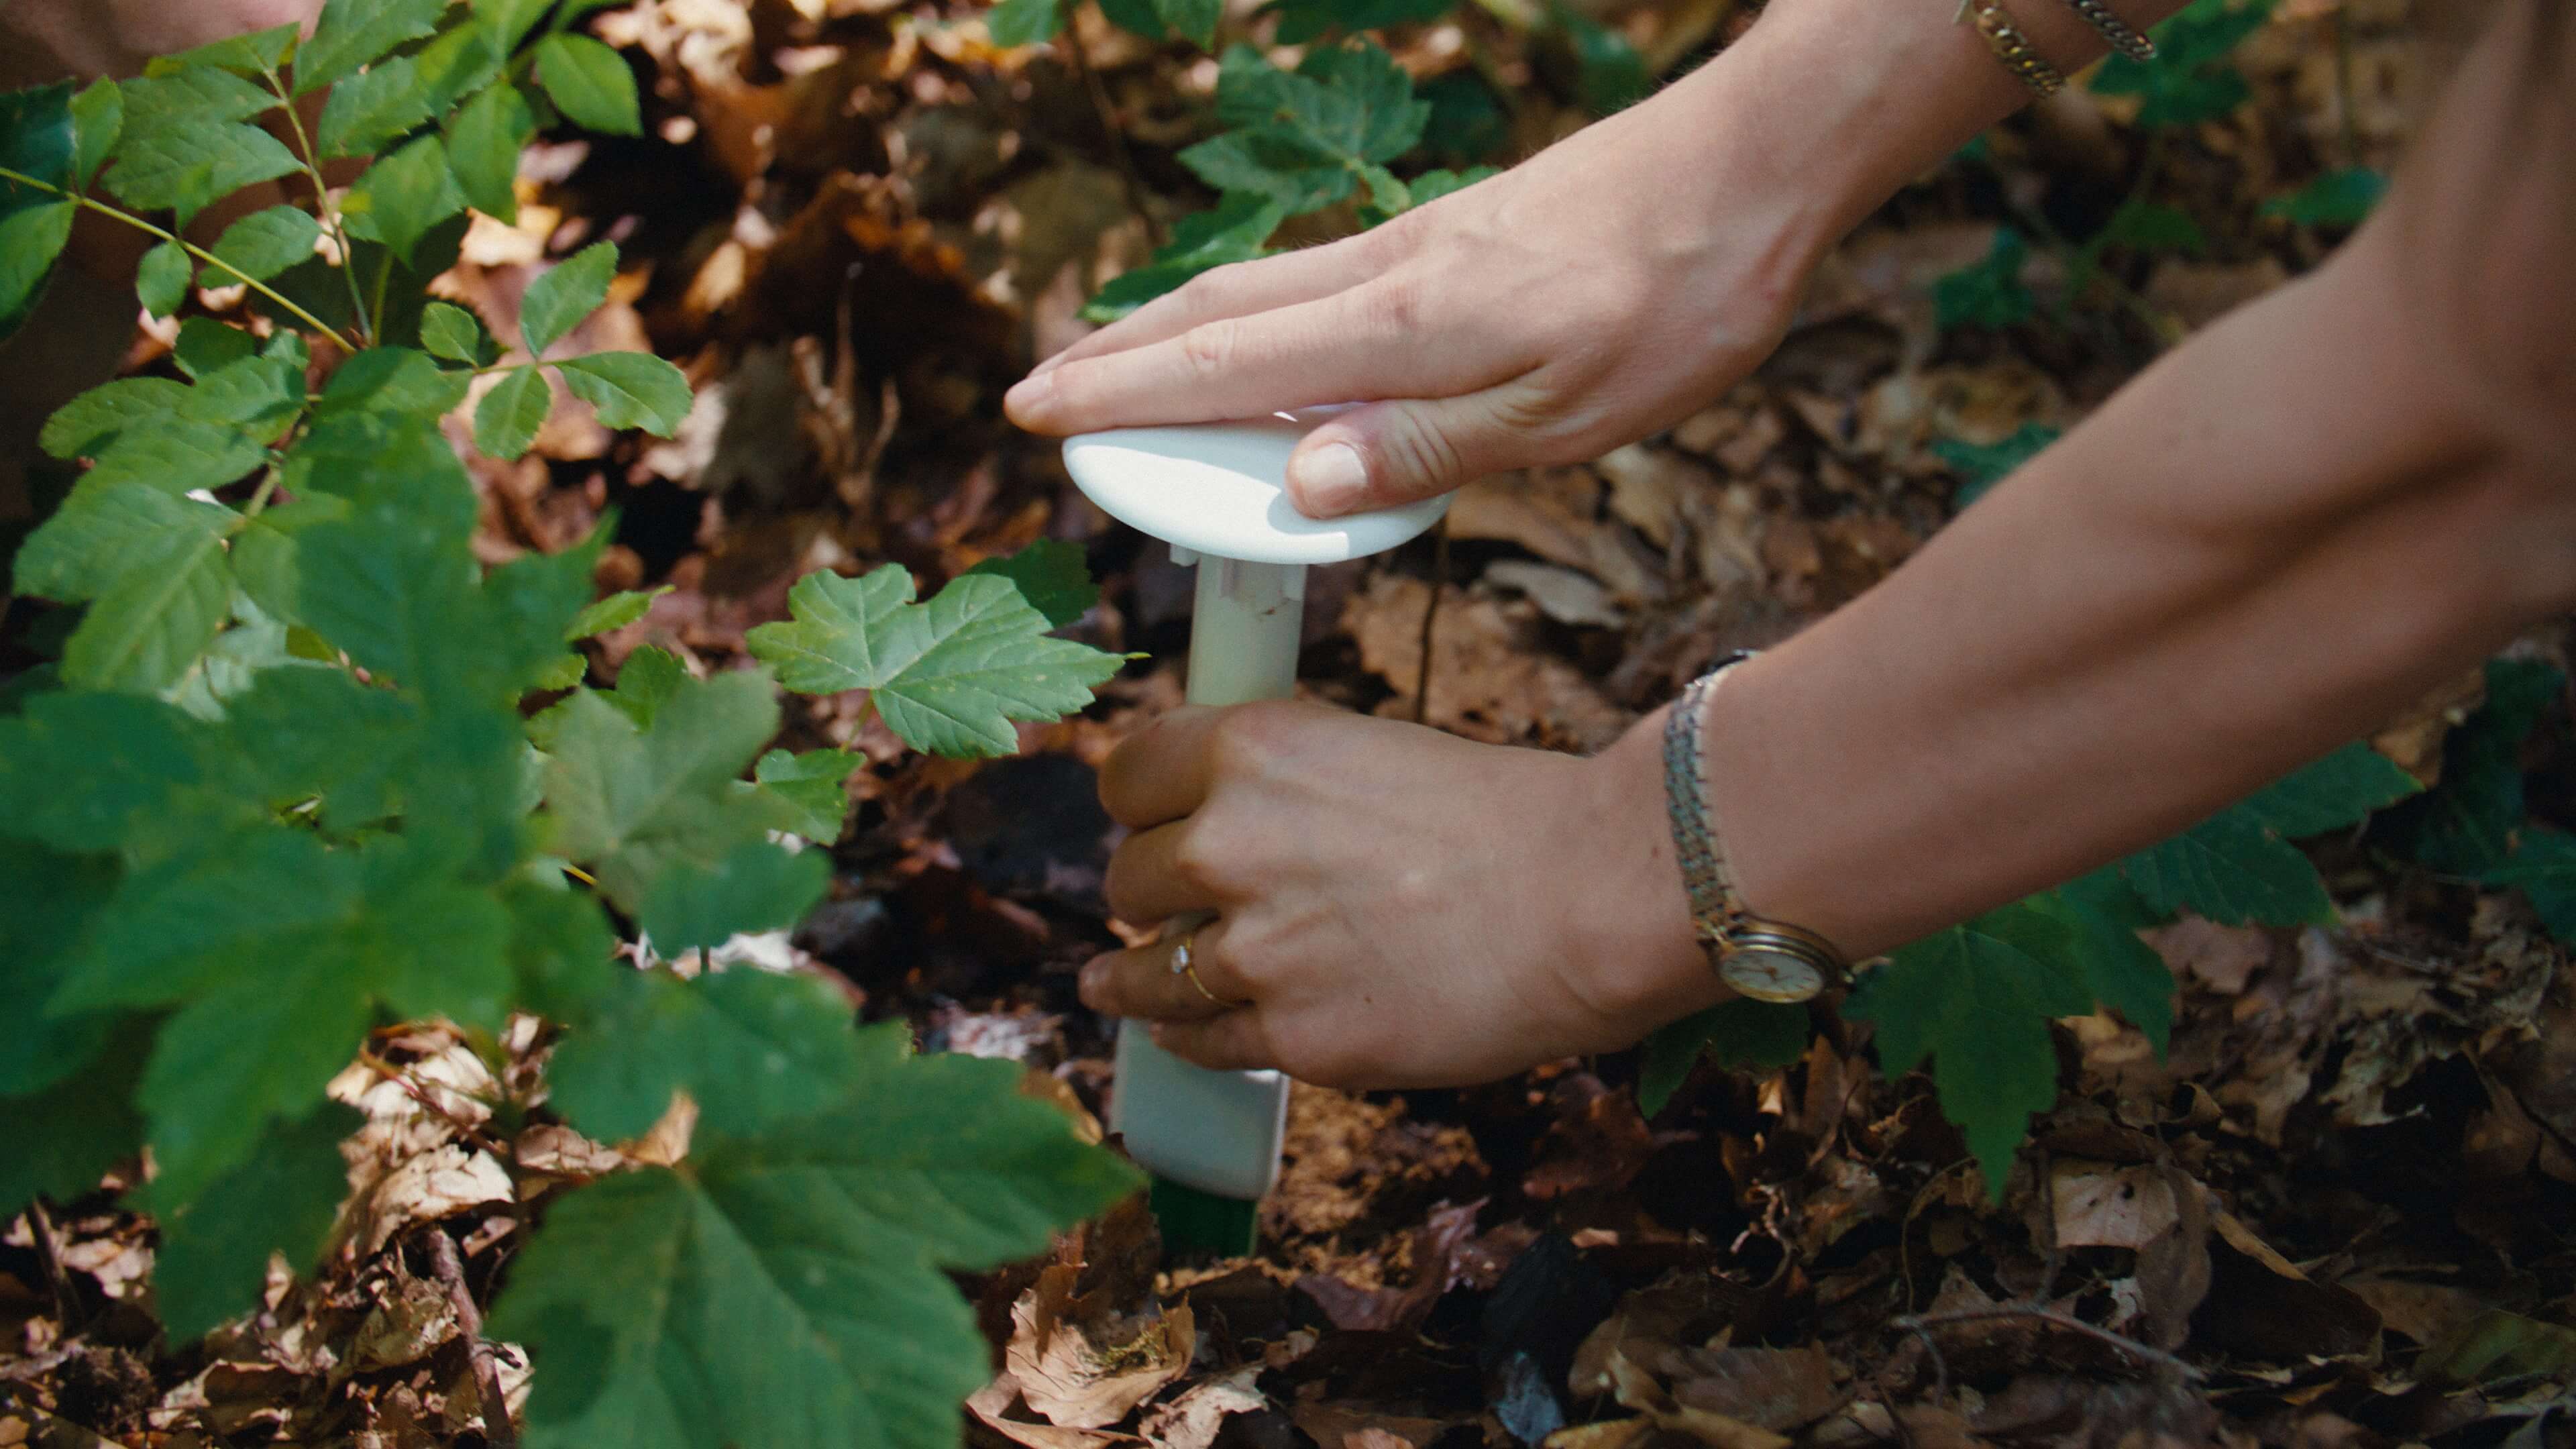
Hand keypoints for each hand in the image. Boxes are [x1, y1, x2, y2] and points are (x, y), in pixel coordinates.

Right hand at [1003, 60, 1839, 518]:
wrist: (1751, 168)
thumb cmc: (1679, 299)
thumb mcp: (1567, 415)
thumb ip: (1428, 448)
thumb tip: (1301, 483)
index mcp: (1402, 328)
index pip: (1224, 368)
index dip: (1121, 396)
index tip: (1035, 417)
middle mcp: (1388, 273)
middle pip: (1215, 314)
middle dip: (1115, 355)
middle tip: (1037, 391)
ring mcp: (1415, 245)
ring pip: (1259, 288)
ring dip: (1170, 328)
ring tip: (1114, 361)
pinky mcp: (1452, 237)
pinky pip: (1313, 281)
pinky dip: (1247, 313)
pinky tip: (1257, 337)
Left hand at [1077, 701, 1720, 1088]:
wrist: (1589, 898)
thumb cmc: (1509, 818)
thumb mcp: (1370, 751)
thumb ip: (1282, 786)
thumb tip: (1226, 819)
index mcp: (1250, 750)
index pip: (1126, 776)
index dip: (1137, 805)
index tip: (1143, 823)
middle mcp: (1227, 844)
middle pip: (1129, 879)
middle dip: (1153, 893)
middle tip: (1176, 906)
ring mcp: (1254, 950)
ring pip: (1143, 975)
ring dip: (1132, 981)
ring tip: (1112, 988)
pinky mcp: (1292, 1038)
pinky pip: (1201, 1043)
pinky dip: (1190, 1040)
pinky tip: (1180, 1037)